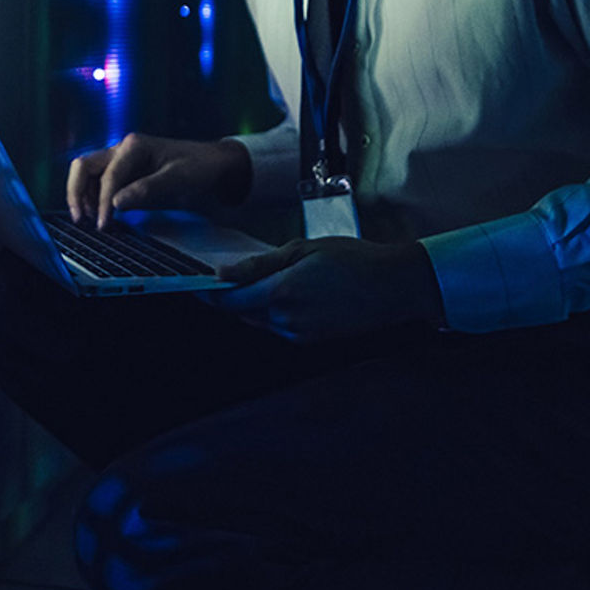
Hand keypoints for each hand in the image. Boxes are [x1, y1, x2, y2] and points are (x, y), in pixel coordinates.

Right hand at [65, 133, 250, 228]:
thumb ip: (147, 189)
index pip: (108, 176)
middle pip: (83, 166)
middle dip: (76, 192)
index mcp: (134, 145)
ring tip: (87, 220)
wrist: (211, 164)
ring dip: (81, 196)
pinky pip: (97, 183)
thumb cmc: (197, 167)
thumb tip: (116, 203)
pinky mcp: (122, 173)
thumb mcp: (178, 179)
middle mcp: (121, 149)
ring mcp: (120, 160)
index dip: (102, 202)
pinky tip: (97, 215)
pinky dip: (91, 198)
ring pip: (86, 174)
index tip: (103, 225)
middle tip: (80, 220)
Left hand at [213, 238, 444, 341]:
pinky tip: (283, 293)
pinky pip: (279, 327)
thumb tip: (223, 275)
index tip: (196, 283)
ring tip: (255, 281)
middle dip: (229, 298)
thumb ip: (259, 265)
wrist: (394, 286)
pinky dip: (272, 312)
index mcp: (281, 295)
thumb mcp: (303, 249)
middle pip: (241, 313)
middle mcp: (286, 321)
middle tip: (223, 277)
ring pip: (259, 321)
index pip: (230, 301)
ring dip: (251, 305)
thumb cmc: (353, 259)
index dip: (209, 293)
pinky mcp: (311, 340)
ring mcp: (299, 334)